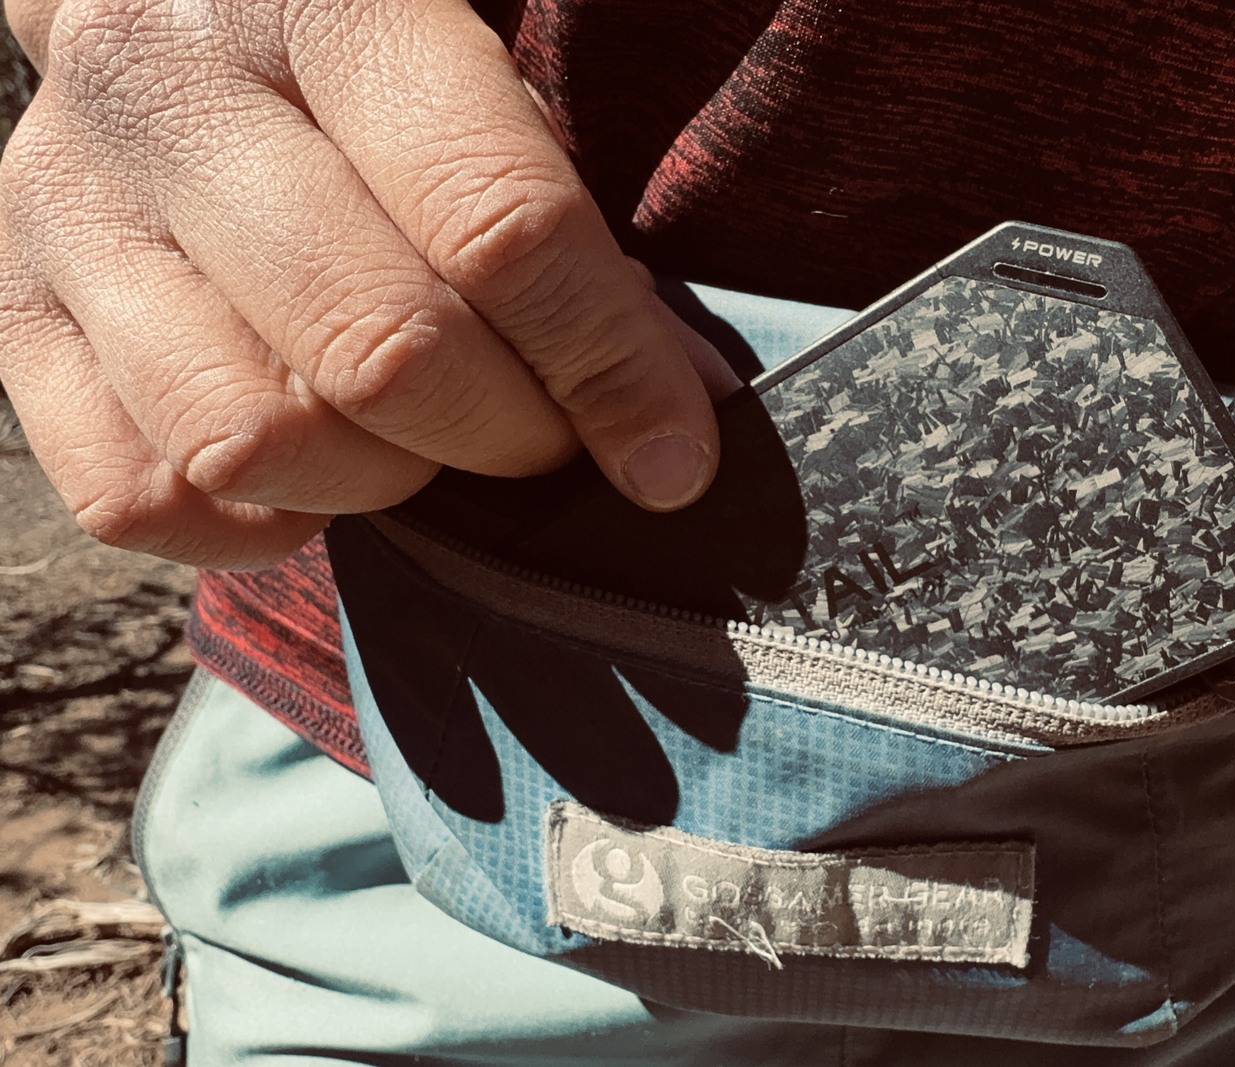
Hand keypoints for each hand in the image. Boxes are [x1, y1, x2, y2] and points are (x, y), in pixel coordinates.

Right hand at [0, 0, 737, 567]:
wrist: (166, 3)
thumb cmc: (376, 67)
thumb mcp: (486, 78)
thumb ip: (571, 220)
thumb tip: (675, 410)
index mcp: (329, 2)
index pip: (499, 227)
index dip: (610, 369)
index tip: (674, 456)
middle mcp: (172, 94)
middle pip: (380, 349)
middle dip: (509, 435)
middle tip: (552, 440)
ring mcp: (71, 209)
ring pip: (252, 437)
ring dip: (383, 483)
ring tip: (429, 445)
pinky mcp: (16, 312)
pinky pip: (138, 495)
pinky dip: (253, 528)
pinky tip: (319, 479)